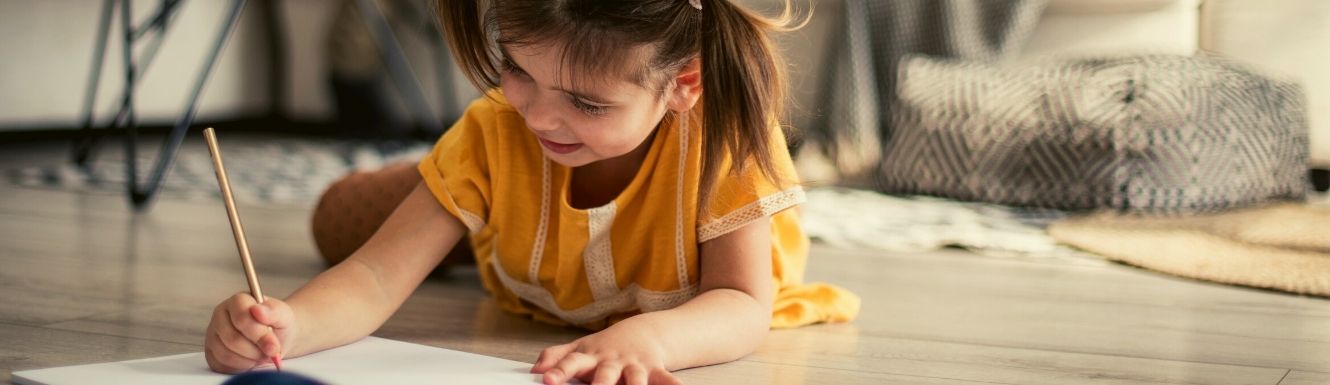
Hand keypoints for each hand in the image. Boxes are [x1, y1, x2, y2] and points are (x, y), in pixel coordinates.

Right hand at [204, 293, 294, 372]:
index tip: (274, 345)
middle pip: (232, 339)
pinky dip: (240, 367)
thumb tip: (258, 310)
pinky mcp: (211, 352)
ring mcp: (213, 334)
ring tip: (262, 355)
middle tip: (270, 352)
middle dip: (256, 351)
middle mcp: (220, 315)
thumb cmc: (278, 325)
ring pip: (225, 354)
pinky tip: (251, 360)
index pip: (241, 318)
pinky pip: (221, 365)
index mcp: (237, 301)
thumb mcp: (284, 316)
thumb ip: (273, 312)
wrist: (276, 338)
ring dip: (249, 360)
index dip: (258, 335)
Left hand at [531, 320, 682, 384]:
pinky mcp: (655, 370)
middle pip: (605, 375)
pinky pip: (665, 379)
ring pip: (635, 379)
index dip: (558, 371)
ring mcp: (634, 366)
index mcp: (591, 357)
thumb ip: (556, 357)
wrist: (644, 332)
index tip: (547, 379)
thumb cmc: (606, 347)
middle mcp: (612, 362)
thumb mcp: (579, 348)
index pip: (571, 363)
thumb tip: (534, 369)